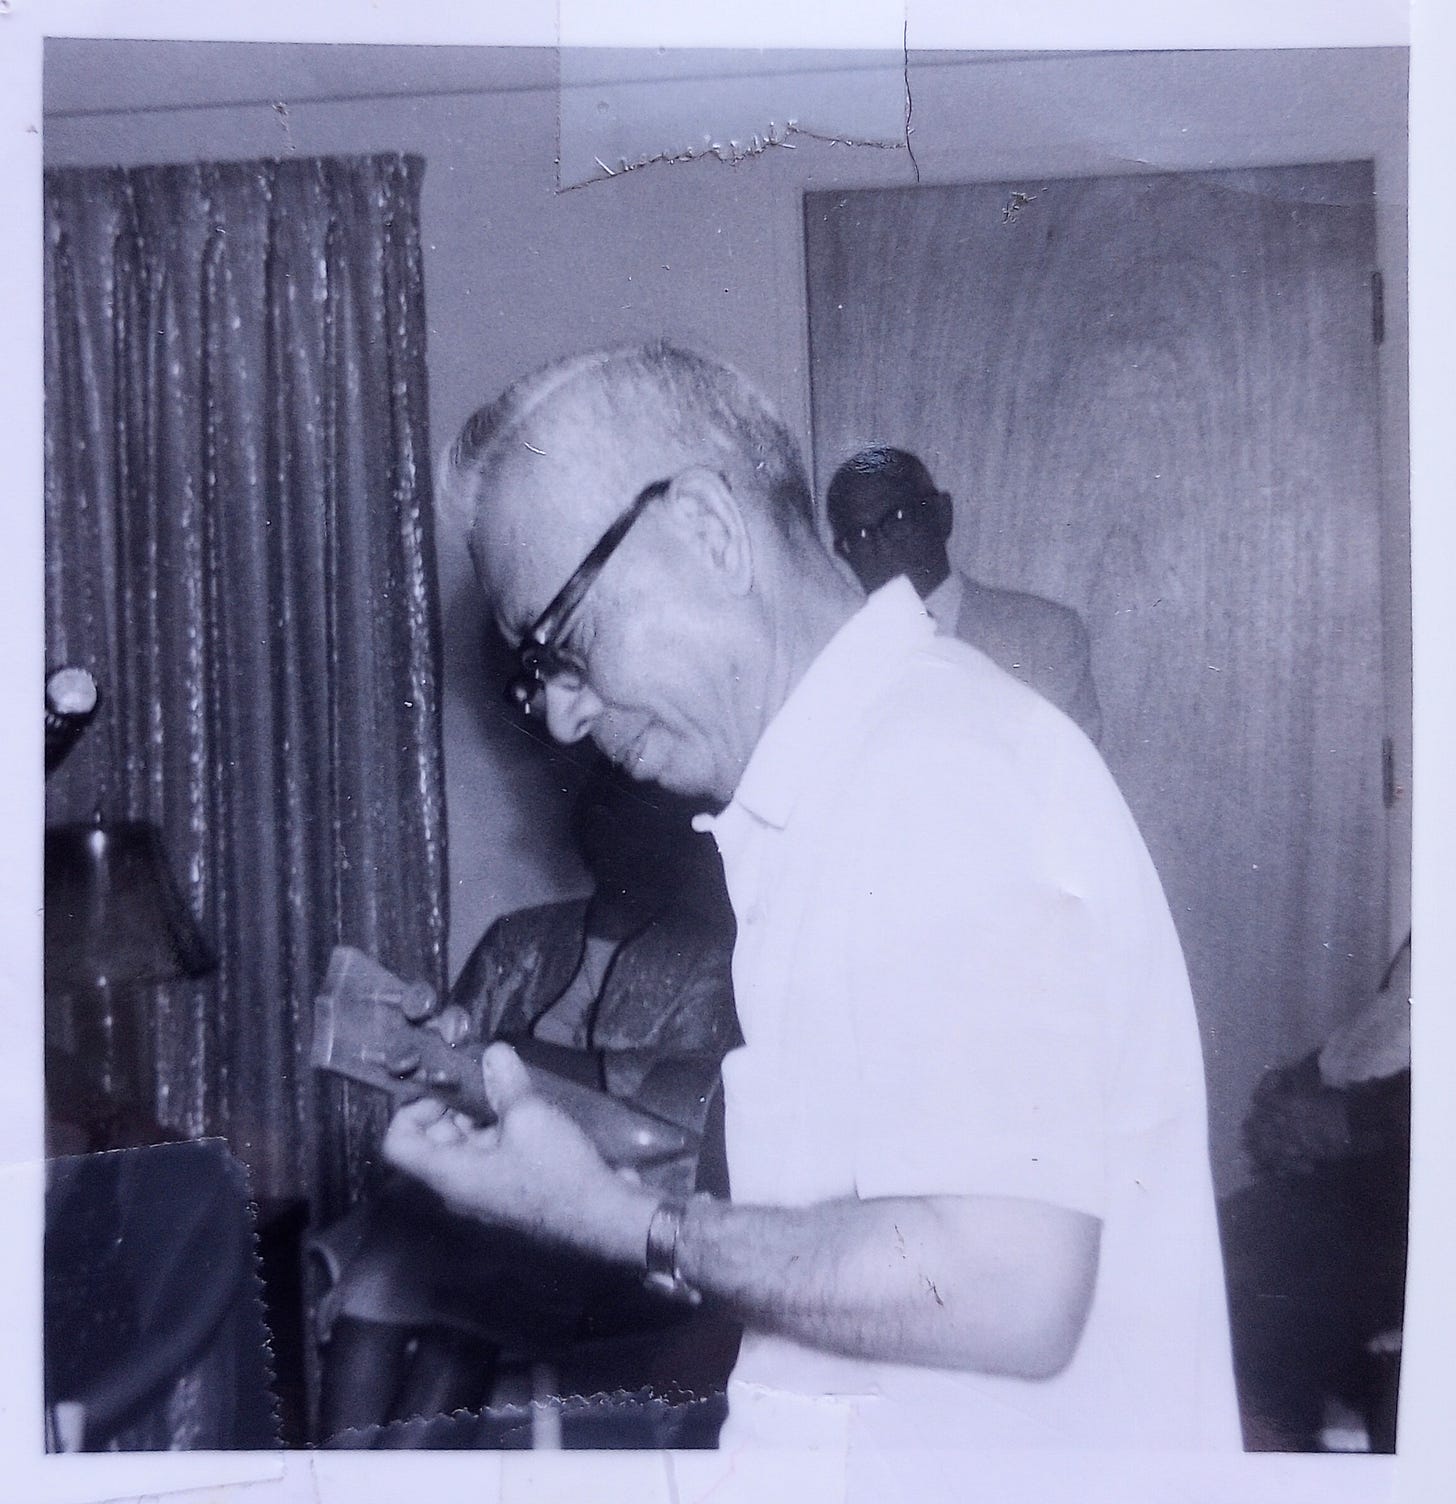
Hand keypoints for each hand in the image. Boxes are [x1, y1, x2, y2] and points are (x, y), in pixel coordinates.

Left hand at [382, 1042, 657, 1262]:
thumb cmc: (557, 1171)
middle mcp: (457, 1191)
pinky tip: (531, 1118)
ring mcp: (483, 1198)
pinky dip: (499, 1137)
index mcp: (449, 1175)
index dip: (411, 1109)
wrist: (604, 1221)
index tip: (445, 1088)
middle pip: (431, 1144)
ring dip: (479, 1120)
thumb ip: (505, 1083)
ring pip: (463, 1152)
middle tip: (483, 1082)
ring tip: (511, 1095)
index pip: (397, 1144)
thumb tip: (493, 1052)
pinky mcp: (509, 1199)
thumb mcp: (530, 1116)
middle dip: (452, 1108)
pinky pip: (488, 1163)